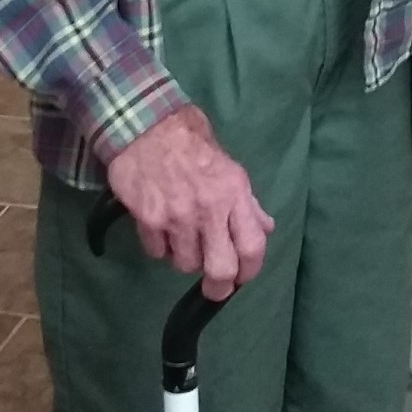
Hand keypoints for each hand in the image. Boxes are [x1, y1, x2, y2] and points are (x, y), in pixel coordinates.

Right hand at [106, 104, 274, 299]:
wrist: (145, 124)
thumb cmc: (191, 141)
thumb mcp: (228, 165)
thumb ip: (247, 201)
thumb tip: (265, 227)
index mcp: (234, 192)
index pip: (252, 246)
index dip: (250, 270)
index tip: (243, 277)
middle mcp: (209, 208)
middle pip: (220, 269)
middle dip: (218, 286)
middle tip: (214, 287)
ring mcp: (177, 216)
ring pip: (186, 264)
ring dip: (185, 259)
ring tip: (183, 241)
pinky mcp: (149, 220)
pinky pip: (158, 252)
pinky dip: (160, 247)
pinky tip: (161, 229)